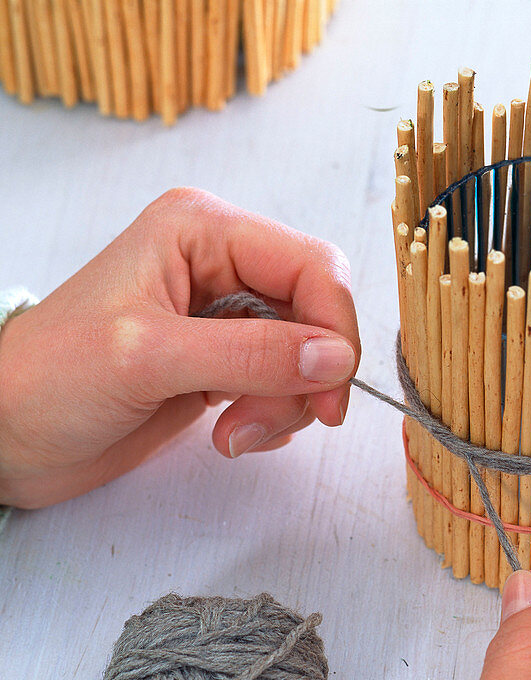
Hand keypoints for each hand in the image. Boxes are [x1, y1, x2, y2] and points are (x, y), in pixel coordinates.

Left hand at [0, 188, 359, 507]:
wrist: (6, 435)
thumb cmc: (49, 379)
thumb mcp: (149, 357)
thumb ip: (250, 354)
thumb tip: (335, 358)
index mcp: (203, 231)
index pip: (313, 265)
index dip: (334, 327)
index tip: (330, 392)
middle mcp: (222, 265)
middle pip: (317, 313)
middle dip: (307, 376)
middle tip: (272, 421)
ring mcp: (226, 315)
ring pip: (309, 356)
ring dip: (286, 405)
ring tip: (235, 434)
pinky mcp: (226, 361)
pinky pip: (286, 384)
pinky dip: (274, 416)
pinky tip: (231, 434)